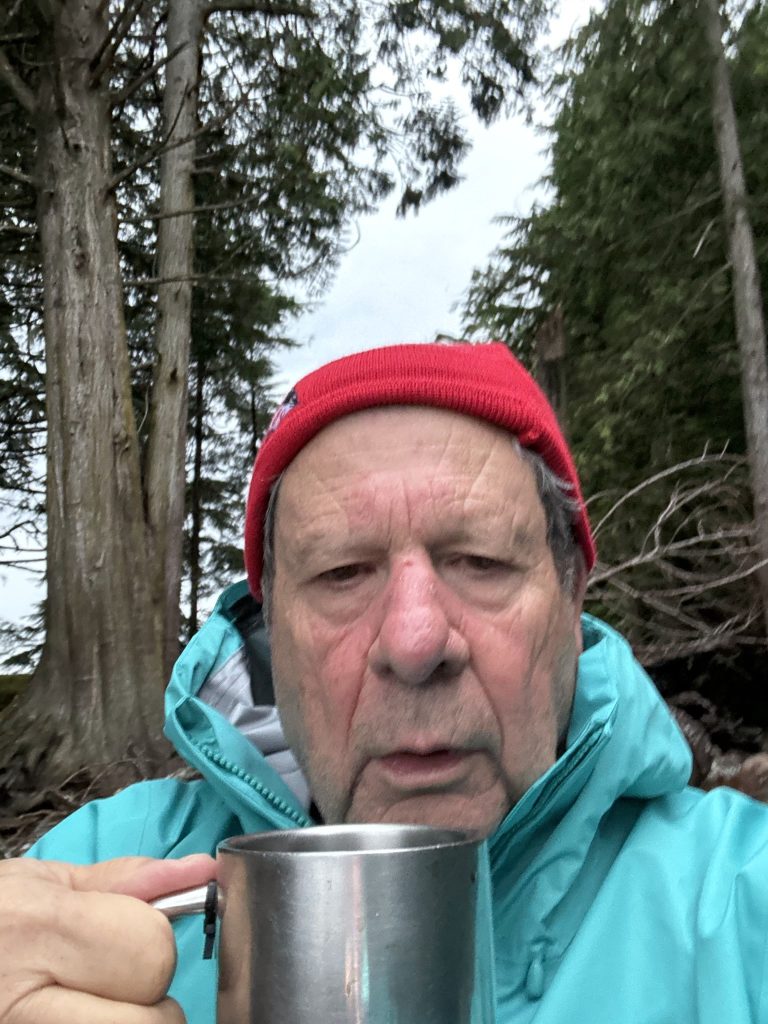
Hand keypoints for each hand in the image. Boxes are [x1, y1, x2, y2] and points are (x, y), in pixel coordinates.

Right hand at [0, 853, 215, 1022]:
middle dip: (146, 997)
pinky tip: (80, 1015)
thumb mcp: (42, 882)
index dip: (149, 940)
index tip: (123, 934)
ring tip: (92, 1005)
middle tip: (106, 981)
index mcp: (35, 930)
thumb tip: (201, 872)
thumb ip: (127, 882)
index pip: (151, 950)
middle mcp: (25, 1004)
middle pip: (151, 1020)